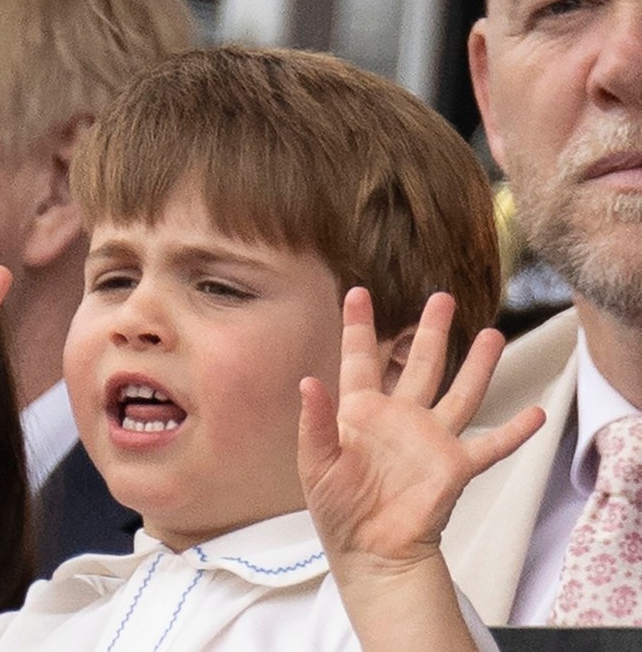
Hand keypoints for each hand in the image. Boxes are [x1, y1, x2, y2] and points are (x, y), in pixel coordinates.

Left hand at [297, 287, 543, 571]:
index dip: (358, 326)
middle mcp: (400, 418)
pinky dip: (514, 432)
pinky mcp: (455, 467)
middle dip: (431, 330)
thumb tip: (307, 381)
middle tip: (442, 298)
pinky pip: (491, 446)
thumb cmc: (337, 510)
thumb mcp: (316, 464)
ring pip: (460, 393)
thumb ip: (316, 423)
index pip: (359, 359)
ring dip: (478, 365)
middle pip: (420, 364)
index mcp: (361, 412)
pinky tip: (536, 413)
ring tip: (494, 334)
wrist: (369, 551)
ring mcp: (431, 440)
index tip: (357, 292)